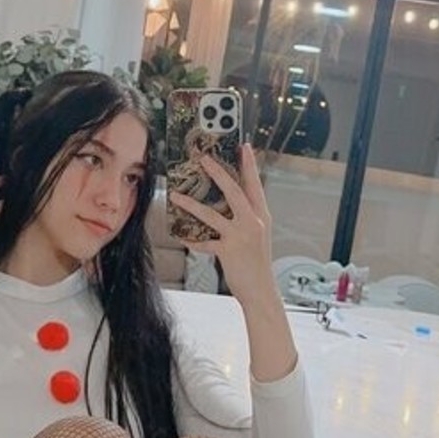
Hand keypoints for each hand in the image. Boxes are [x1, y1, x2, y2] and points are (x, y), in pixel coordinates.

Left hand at [166, 143, 275, 304]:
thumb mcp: (257, 234)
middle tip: (205, 158)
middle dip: (219, 173)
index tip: (244, 147)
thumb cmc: (256, 263)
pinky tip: (180, 234)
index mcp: (261, 216)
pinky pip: (204, 242)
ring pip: (212, 214)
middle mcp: (253, 222)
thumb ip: (246, 217)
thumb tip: (227, 202)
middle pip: (234, 191)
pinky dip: (191, 238)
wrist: (261, 290)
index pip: (255, 185)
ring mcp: (241, 236)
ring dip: (192, 204)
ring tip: (177, 195)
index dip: (249, 165)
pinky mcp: (228, 250)